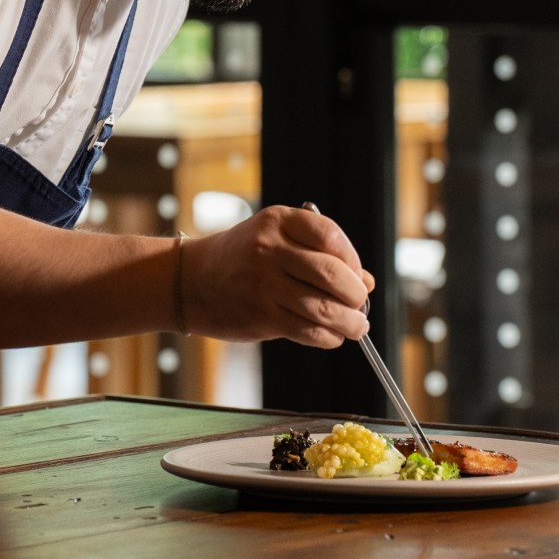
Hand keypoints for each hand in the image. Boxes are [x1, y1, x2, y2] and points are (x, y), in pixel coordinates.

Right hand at [179, 205, 374, 347]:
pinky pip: (306, 330)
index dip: (352, 258)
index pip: (330, 235)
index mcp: (277, 221)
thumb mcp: (276, 240)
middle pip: (330, 273)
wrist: (191, 280)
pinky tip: (332, 335)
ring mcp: (263, 284)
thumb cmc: (242, 258)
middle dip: (355, 293)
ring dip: (348, 322)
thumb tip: (367, 281)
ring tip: (355, 325)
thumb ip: (320, 255)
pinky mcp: (261, 315)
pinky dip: (327, 337)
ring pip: (322, 307)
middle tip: (359, 303)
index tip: (357, 274)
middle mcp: (269, 249)